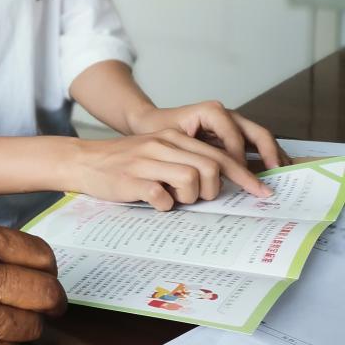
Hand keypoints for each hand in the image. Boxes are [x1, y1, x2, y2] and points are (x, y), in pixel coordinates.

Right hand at [67, 129, 273, 210]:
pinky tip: (154, 203)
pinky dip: (164, 206)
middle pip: (212, 167)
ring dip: (189, 198)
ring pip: (192, 180)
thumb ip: (185, 160)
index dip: (245, 176)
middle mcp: (163, 145)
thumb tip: (219, 180)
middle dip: (214, 190)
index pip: (220, 155)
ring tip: (173, 199)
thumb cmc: (123, 163)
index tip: (262, 193)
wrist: (83, 161)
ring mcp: (147, 161)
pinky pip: (163, 197)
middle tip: (199, 199)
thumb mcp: (157, 152)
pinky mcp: (132, 180)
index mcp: (173, 138)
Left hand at [126, 100, 286, 170]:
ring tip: (282, 173)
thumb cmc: (157, 130)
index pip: (234, 136)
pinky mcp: (233, 134)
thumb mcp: (170, 139)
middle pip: (256, 132)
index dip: (239, 157)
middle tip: (276, 172)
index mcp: (212, 112)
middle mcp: (226, 115)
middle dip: (269, 152)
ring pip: (260, 138)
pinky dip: (266, 157)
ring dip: (273, 155)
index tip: (240, 176)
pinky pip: (255, 144)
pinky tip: (272, 171)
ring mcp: (232, 124)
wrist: (150, 122)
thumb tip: (212, 173)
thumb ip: (192, 152)